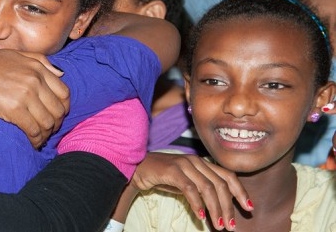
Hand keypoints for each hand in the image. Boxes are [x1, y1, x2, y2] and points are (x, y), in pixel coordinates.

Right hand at [0, 50, 69, 147]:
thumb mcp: (15, 55)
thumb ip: (40, 61)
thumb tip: (61, 73)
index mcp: (38, 67)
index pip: (64, 92)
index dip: (64, 107)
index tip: (57, 115)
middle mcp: (35, 80)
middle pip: (59, 109)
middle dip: (57, 123)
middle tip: (49, 130)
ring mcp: (25, 94)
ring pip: (48, 122)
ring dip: (47, 134)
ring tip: (41, 138)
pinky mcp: (14, 110)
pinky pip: (34, 130)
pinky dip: (37, 140)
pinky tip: (33, 143)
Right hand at [129, 152, 252, 230]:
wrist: (138, 168)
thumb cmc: (163, 176)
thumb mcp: (186, 182)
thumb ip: (202, 189)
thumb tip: (219, 208)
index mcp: (202, 163)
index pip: (227, 175)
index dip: (240, 192)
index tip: (248, 208)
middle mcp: (196, 161)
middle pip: (220, 184)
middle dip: (228, 207)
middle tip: (231, 226)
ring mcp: (184, 164)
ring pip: (207, 187)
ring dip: (215, 208)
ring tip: (218, 225)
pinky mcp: (172, 170)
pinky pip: (189, 188)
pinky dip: (197, 203)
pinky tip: (200, 216)